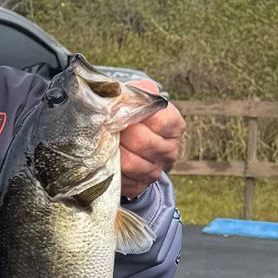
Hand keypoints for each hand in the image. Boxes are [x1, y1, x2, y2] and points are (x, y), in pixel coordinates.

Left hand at [117, 76, 181, 197]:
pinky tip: (106, 157)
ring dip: (113, 151)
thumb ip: (137, 91)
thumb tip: (124, 94)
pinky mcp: (139, 185)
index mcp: (174, 125)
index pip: (161, 121)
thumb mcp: (137, 96)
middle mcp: (169, 150)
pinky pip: (124, 180)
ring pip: (132, 163)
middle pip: (143, 142)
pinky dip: (111, 169)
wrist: (126, 140)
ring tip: (103, 140)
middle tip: (106, 125)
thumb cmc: (131, 114)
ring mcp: (155, 170)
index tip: (120, 109)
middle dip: (120, 132)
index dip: (137, 115)